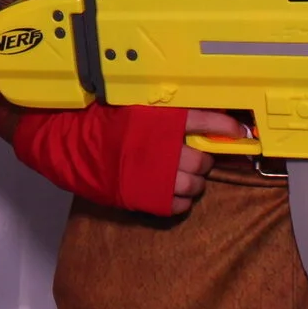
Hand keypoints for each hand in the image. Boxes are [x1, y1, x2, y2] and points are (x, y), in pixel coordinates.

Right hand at [4, 102, 242, 217]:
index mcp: (163, 121)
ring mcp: (158, 176)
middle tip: (194, 152)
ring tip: (182, 173)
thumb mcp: (131, 104)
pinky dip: (180, 198)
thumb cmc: (97, 119)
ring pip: (195, 184)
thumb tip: (195, 115)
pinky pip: (179, 204)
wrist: (66, 145)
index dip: (227, 128)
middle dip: (203, 157)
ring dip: (194, 179)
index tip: (240, 132)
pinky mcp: (149, 199)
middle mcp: (165, 149)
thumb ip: (163, 111)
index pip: (207, 122)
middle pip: (203, 158)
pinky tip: (171, 189)